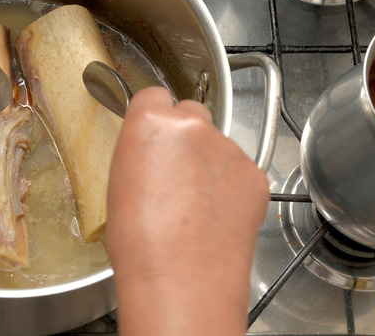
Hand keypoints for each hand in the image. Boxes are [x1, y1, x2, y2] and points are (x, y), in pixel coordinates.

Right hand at [106, 87, 268, 334]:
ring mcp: (229, 149)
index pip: (154, 94)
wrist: (182, 280)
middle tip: (173, 169)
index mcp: (150, 122)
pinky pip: (240, 169)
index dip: (153, 114)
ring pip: (218, 142)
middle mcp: (193, 127)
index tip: (153, 132)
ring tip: (193, 204)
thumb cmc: (140, 242)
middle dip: (185, 133)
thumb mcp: (119, 183)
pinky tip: (214, 214)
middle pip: (191, 111)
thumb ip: (140, 150)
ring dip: (209, 161)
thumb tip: (151, 148)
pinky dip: (230, 186)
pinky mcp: (255, 175)